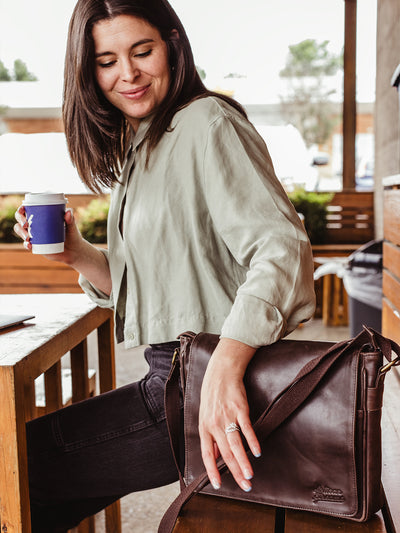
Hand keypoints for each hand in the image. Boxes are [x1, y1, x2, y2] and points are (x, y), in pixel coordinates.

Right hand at [14, 205, 83, 263]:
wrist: (74, 251)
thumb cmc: (73, 236)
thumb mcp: (72, 227)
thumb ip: (71, 219)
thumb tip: (68, 211)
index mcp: (42, 217)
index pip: (28, 210)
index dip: (21, 209)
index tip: (23, 209)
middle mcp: (36, 226)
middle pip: (21, 220)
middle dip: (20, 220)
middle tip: (26, 224)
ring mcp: (35, 236)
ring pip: (21, 231)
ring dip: (21, 232)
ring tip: (28, 236)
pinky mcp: (36, 246)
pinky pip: (27, 244)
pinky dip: (26, 244)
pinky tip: (29, 245)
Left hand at [198, 338, 260, 492]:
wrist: (221, 372)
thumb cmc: (213, 395)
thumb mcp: (206, 416)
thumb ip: (211, 437)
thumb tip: (215, 457)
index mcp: (204, 427)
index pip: (207, 454)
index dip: (212, 470)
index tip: (218, 485)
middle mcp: (214, 424)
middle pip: (224, 453)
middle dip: (234, 472)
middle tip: (244, 485)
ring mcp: (227, 416)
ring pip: (235, 444)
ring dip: (243, 462)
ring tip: (249, 475)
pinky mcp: (240, 409)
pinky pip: (246, 429)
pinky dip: (252, 441)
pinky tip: (257, 452)